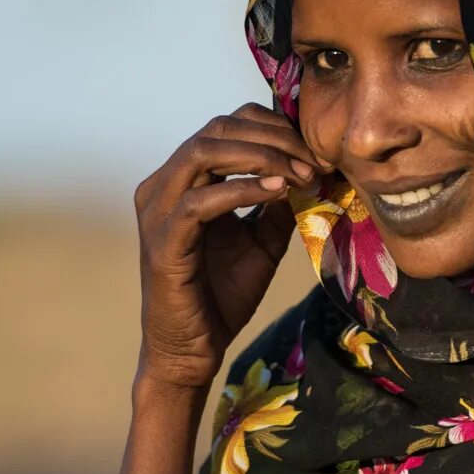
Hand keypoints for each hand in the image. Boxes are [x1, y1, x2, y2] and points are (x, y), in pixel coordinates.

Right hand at [133, 104, 321, 388]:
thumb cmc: (222, 295)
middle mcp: (164, 185)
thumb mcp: (262, 241)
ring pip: (205, 152)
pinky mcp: (163, 240)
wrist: (193, 348)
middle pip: (219, 129)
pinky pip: (202, 200)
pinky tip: (278, 192)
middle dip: (274, 138)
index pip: (227, 125)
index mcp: (184, 179)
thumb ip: (278, 205)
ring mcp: (159, 210)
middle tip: (315, 160)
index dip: (274, 127)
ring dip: (262, 157)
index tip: (315, 150)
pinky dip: (244, 189)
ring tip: (301, 173)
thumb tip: (312, 172)